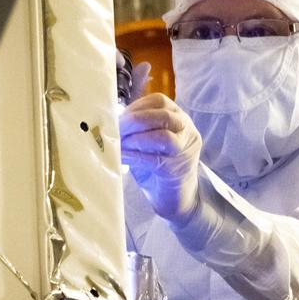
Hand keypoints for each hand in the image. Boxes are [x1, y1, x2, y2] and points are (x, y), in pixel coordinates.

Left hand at [120, 92, 201, 222]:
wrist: (177, 197)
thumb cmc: (159, 167)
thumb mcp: (149, 142)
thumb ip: (137, 129)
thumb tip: (112, 122)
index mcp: (179, 118)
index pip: (159, 101)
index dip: (137, 107)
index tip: (119, 116)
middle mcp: (186, 130)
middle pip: (163, 116)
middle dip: (135, 120)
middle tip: (116, 129)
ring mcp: (185, 150)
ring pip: (163, 136)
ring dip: (136, 138)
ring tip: (119, 143)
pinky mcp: (176, 169)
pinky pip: (154, 159)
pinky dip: (134, 156)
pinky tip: (121, 157)